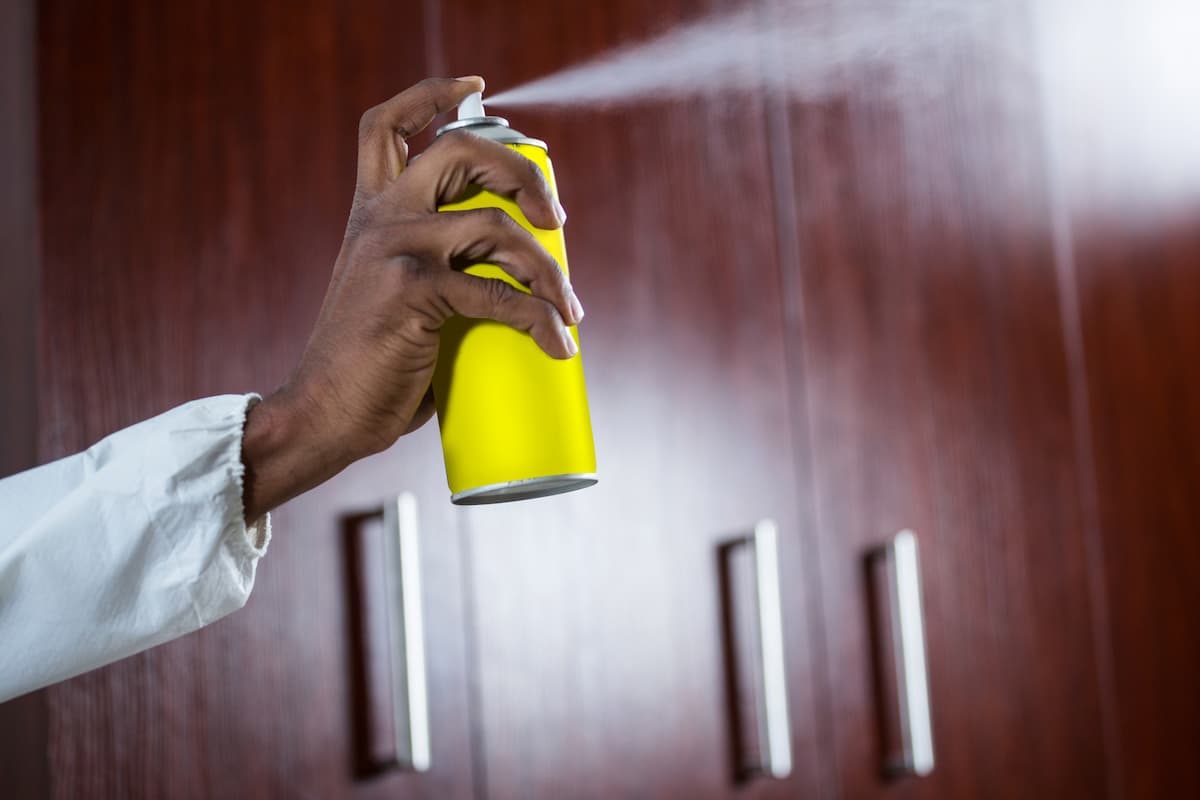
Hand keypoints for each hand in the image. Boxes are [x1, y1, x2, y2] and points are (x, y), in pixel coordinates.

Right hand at [241, 76, 583, 521]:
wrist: (323, 414)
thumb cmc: (371, 367)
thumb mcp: (396, 298)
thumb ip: (437, 271)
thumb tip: (515, 283)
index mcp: (372, 214)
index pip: (387, 128)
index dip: (432, 95)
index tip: (476, 87)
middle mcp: (380, 219)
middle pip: (459, 151)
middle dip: (522, 172)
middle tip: (556, 217)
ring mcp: (394, 249)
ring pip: (494, 225)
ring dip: (547, 268)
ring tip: (568, 308)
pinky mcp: (410, 291)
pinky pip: (496, 294)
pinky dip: (538, 319)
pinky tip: (557, 344)